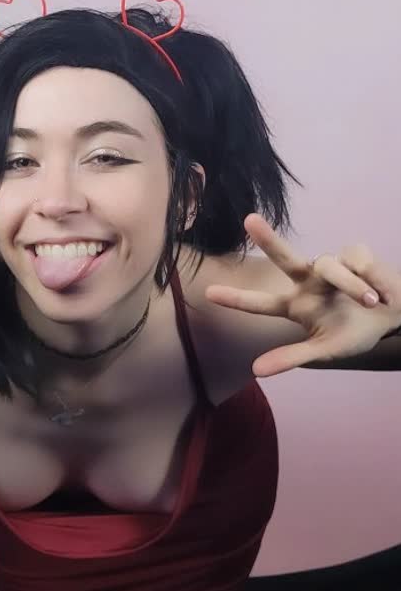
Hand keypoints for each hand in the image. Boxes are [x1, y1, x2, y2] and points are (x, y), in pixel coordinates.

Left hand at [204, 213, 400, 376]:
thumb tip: (255, 371)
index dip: (237, 299)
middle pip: (285, 258)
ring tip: (372, 302)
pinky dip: (372, 280)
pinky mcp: (355, 253)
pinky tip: (381, 290)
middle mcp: (308, 281)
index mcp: (296, 305)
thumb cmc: (355, 333)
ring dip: (355, 288)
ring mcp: (330, 264)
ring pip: (332, 268)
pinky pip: (359, 263)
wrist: (396, 316)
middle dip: (269, 239)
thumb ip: (292, 358)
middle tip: (249, 220)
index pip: (262, 303)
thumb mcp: (325, 350)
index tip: (209, 293)